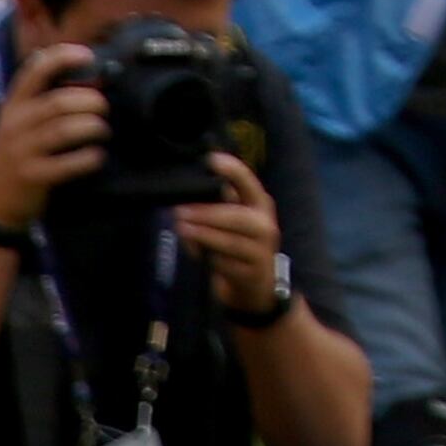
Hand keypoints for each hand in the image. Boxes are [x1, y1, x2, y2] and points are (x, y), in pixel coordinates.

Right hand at [0, 42, 107, 232]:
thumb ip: (42, 100)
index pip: (34, 70)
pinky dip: (88, 158)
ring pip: (65, 130)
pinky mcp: (32, 177)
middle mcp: (15, 124)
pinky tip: (96, 156)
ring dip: (93, 127)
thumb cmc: (13, 156)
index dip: (63, 57)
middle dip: (90, 100)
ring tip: (102, 130)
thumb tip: (88, 78)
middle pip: (59, 102)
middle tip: (103, 107)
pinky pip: (68, 163)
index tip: (88, 55)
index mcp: (13, 105)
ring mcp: (22, 151)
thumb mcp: (17, 123)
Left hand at [174, 149, 284, 315]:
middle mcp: (265, 225)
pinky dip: (208, 257)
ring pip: (230, 241)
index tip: (210, 159)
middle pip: (235, 216)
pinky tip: (195, 252)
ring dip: (203, 235)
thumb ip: (216, 205)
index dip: (231, 169)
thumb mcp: (233, 220)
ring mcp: (261, 251)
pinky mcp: (251, 274)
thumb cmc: (240, 243)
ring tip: (182, 228)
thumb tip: (188, 193)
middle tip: (180, 210)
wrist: (257, 286)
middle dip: (206, 213)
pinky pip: (225, 264)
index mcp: (260, 204)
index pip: (247, 181)